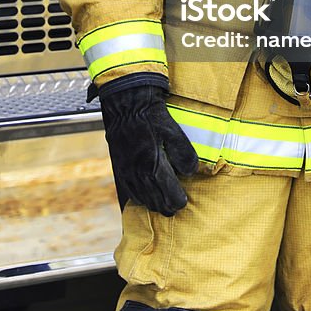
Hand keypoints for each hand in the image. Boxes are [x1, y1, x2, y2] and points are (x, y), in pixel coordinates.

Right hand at [99, 83, 198, 215]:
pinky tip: (147, 194)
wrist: (127, 104)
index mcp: (153, 166)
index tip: (183, 199)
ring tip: (164, 200)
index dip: (178, 201)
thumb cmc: (151, 115)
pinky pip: (130, 192)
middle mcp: (138, 174)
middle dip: (168, 205)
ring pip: (143, 200)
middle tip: (176, 203)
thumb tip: (190, 172)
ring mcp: (127, 172)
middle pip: (156, 203)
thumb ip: (183, 154)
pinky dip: (141, 197)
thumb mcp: (173, 131)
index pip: (169, 197)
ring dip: (154, 203)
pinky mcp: (120, 168)